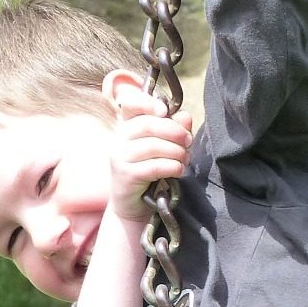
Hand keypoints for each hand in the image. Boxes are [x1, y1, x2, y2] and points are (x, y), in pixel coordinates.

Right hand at [109, 86, 193, 223]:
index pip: (130, 103)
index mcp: (127, 125)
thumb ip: (174, 129)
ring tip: (185, 159)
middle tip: (188, 141)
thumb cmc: (149, 171)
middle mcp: (119, 138)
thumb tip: (185, 116)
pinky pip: (154, 166)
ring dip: (176, 152)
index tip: (165, 111)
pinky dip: (172, 166)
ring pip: (153, 146)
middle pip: (148, 125)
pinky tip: (179, 170)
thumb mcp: (164, 147)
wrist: (133, 204)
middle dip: (174, 131)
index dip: (148, 102)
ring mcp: (119, 156)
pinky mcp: (125, 175)